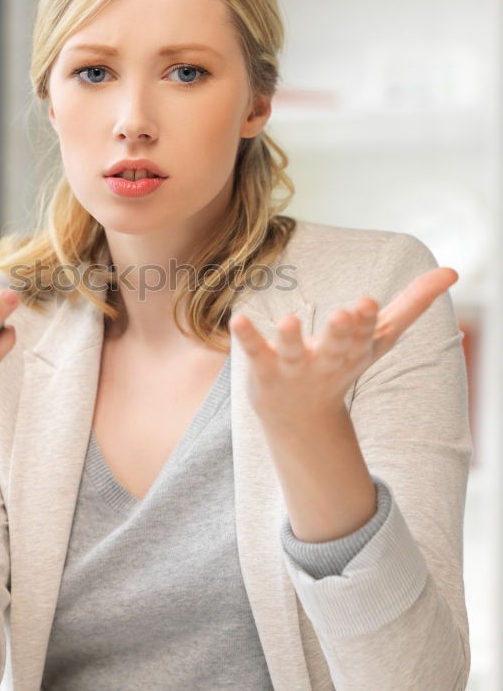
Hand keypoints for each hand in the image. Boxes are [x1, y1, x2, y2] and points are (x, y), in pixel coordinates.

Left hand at [229, 266, 458, 421]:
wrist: (300, 419)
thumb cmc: (343, 365)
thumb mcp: (381, 338)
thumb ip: (414, 304)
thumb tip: (453, 271)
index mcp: (356, 351)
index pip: (365, 335)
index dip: (365, 320)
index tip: (367, 303)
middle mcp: (327, 361)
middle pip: (336, 346)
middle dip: (342, 331)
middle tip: (344, 312)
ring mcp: (295, 369)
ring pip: (295, 353)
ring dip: (292, 338)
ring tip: (288, 320)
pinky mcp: (265, 371)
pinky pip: (255, 354)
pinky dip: (248, 339)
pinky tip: (237, 321)